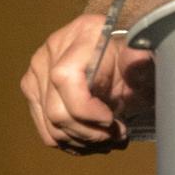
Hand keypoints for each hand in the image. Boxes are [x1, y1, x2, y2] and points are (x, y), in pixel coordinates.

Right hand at [21, 12, 154, 154]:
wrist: (114, 50)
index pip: (65, 78)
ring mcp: (37, 71)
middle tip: (116, 135)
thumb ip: (139, 60)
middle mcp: (52, 49)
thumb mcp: (141, 56)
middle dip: (89, 131)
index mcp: (81, 33)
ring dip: (82, 141)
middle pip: (56, 110)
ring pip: (51, 126)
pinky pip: (46, 130)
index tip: (110, 120)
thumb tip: (138, 57)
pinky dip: (71, 141)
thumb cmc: (128, 53)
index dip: (85, 109)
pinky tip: (92, 139)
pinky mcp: (32, 91)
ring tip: (108, 139)